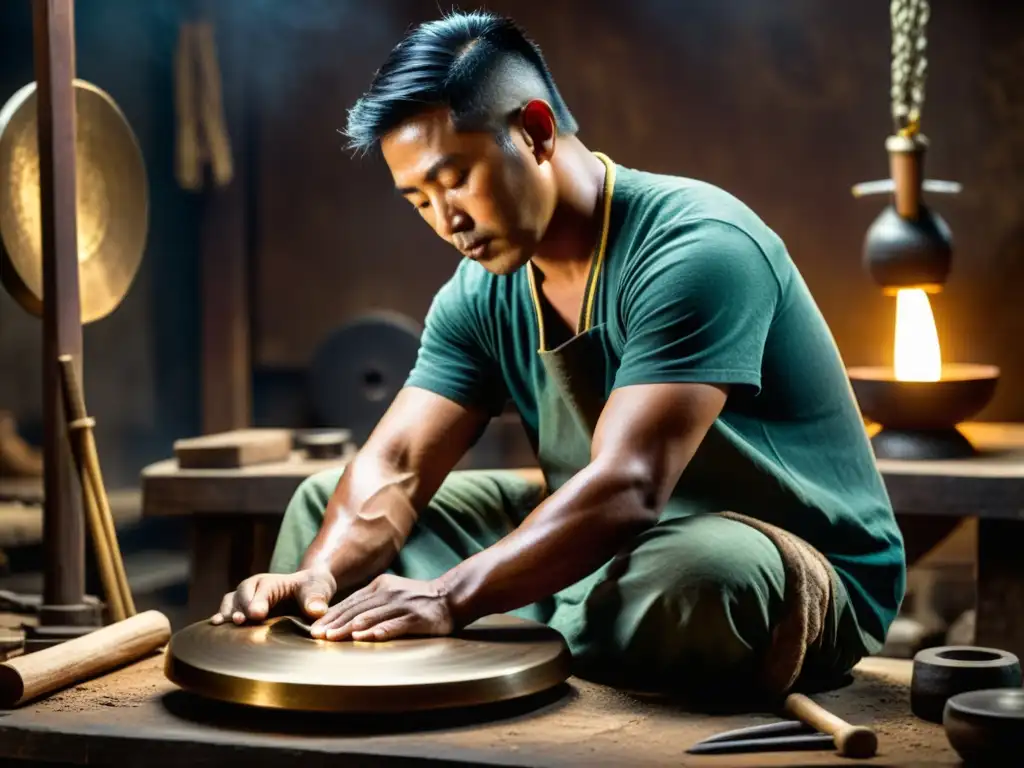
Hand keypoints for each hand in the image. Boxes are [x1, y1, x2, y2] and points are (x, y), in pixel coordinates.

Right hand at [211, 568, 337, 624]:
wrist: (307, 590)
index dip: (258, 601)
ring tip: (224, 624)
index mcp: (272, 581)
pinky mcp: (240, 611)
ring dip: (227, 612)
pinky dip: (220, 618)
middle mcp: (254, 588)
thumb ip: (316, 599)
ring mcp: (244, 599)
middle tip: (240, 621)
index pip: (263, 591)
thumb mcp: (318, 589)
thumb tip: (316, 611)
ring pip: (230, 601)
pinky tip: (214, 627)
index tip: (257, 614)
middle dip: (240, 607)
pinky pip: (226, 611)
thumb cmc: (313, 588)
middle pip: (242, 595)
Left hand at [309, 574, 452, 641]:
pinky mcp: (416, 617)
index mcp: (379, 586)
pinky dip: (380, 631)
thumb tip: (342, 617)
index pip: (349, 602)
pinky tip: (367, 637)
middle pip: (356, 609)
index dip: (331, 615)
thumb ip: (370, 602)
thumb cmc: (416, 600)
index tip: (314, 628)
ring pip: (372, 616)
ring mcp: (402, 604)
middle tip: (317, 636)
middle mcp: (388, 593)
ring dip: (350, 627)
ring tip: (334, 637)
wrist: (450, 597)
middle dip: (335, 623)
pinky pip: (395, 624)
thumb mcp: (391, 593)